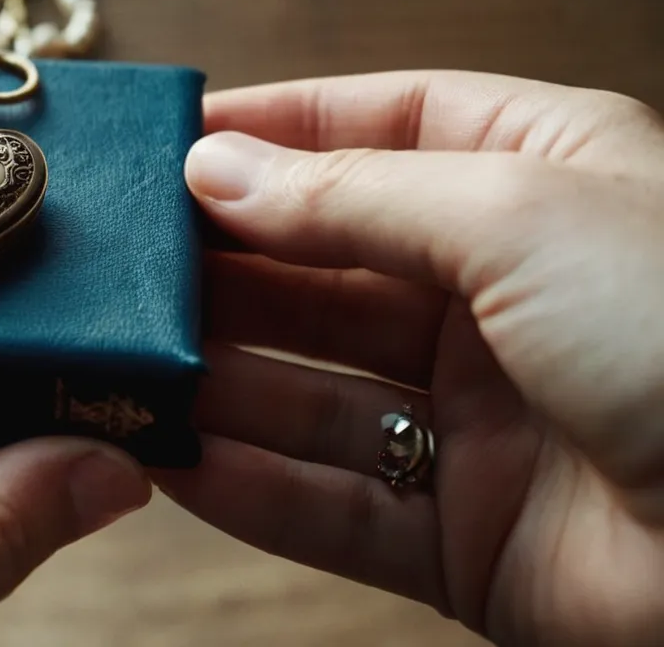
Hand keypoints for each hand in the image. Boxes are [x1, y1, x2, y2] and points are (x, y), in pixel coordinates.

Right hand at [153, 72, 663, 646]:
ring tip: (126, 368)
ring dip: (218, 381)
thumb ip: (351, 196)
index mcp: (540, 183)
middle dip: (225, 267)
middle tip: (124, 268)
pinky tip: (172, 459)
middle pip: (325, 267)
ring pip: (309, 389)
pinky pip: (329, 503)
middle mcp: (501, 296)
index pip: (380, 129)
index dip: (273, 132)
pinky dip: (247, 486)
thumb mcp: (515, 214)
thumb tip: (218, 171)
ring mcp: (477, 418)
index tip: (170, 144)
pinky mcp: (461, 534)